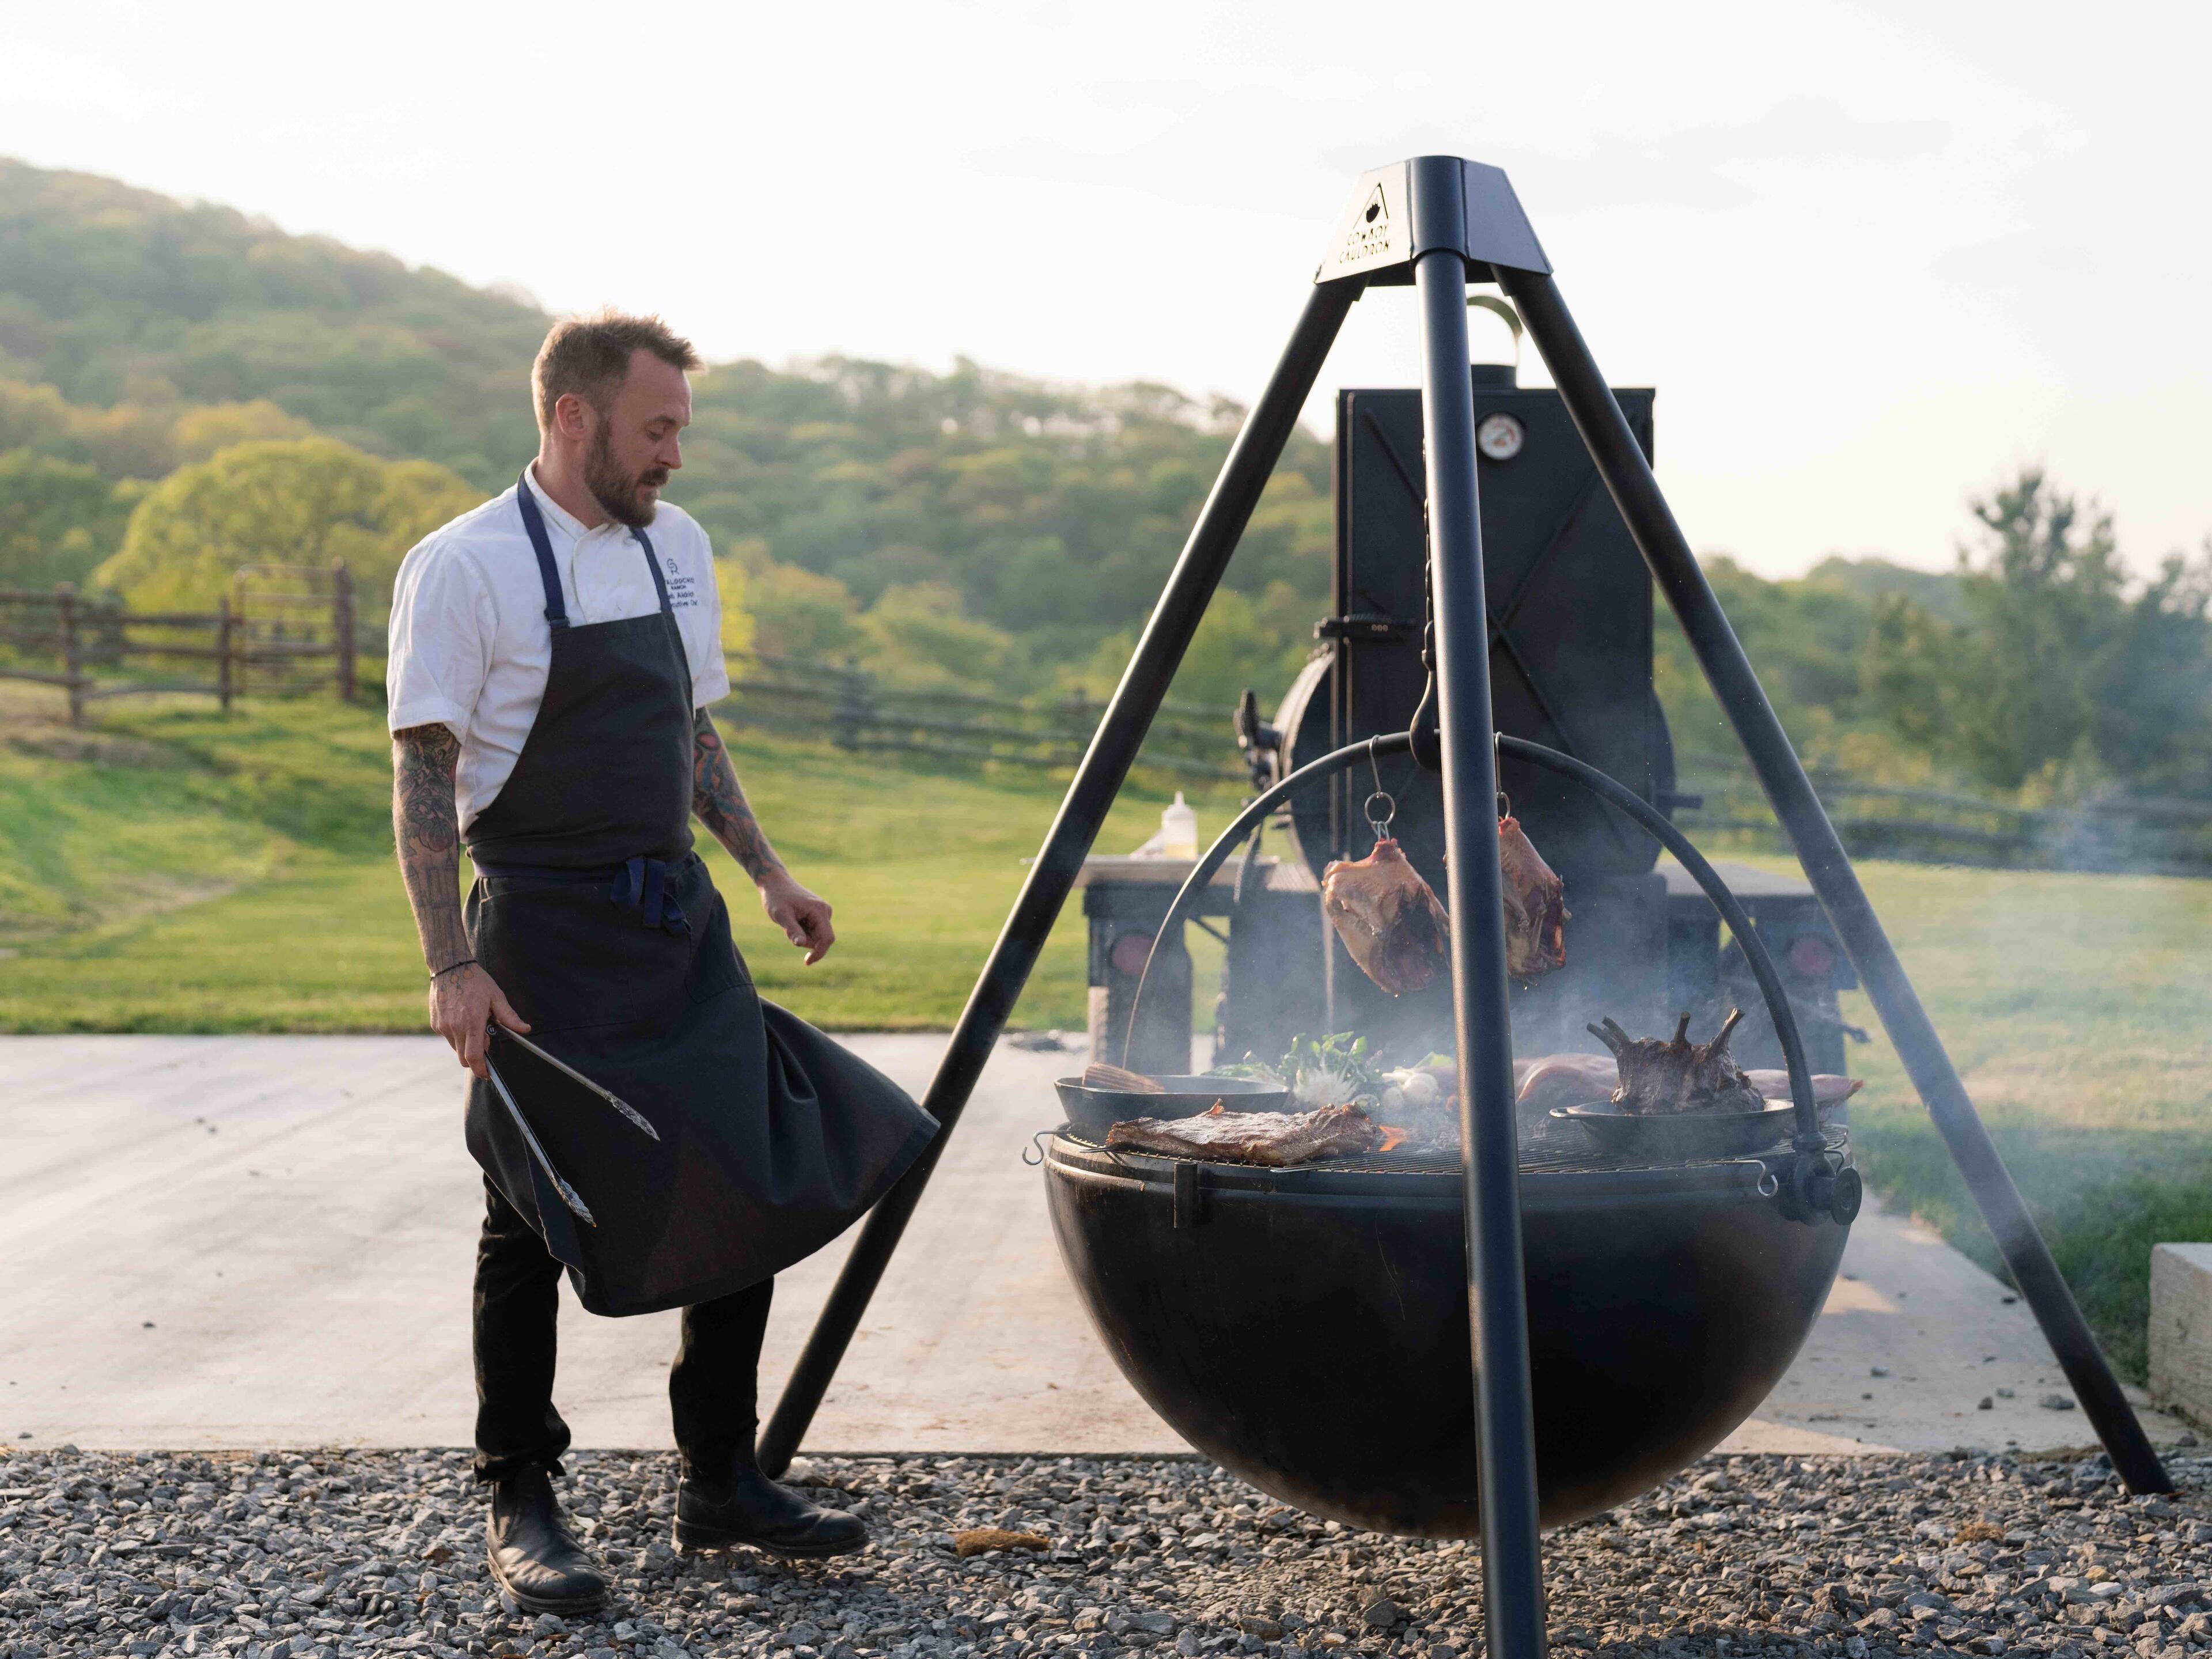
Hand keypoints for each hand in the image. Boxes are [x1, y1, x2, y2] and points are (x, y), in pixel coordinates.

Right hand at [428, 962, 529, 1077]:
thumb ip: (509, 1017)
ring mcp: (443, 1026)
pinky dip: (457, 1035)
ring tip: (474, 1024)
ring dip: (466, 1045)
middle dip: (475, 1058)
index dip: (481, 1069)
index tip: (487, 1074)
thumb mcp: (496, 997)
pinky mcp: (436, 1023)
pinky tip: (462, 1018)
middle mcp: (455, 1027)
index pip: (474, 1057)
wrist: (449, 967)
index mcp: (472, 1022)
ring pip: (455, 1048)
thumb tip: (525, 1029)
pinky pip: (447, 1037)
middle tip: (485, 1041)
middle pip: (463, 1058)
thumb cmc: (475, 980)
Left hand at [760, 870, 834, 964]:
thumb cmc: (776, 897)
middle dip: (804, 940)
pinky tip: (793, 918)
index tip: (807, 962)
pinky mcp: (817, 914)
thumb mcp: (781, 915)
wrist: (774, 882)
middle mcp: (825, 911)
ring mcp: (822, 912)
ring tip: (789, 920)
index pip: (827, 938)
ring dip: (802, 935)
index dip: (819, 953)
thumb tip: (801, 945)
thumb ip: (792, 930)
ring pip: (815, 936)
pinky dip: (801, 930)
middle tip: (787, 928)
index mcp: (820, 910)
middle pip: (820, 939)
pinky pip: (812, 930)